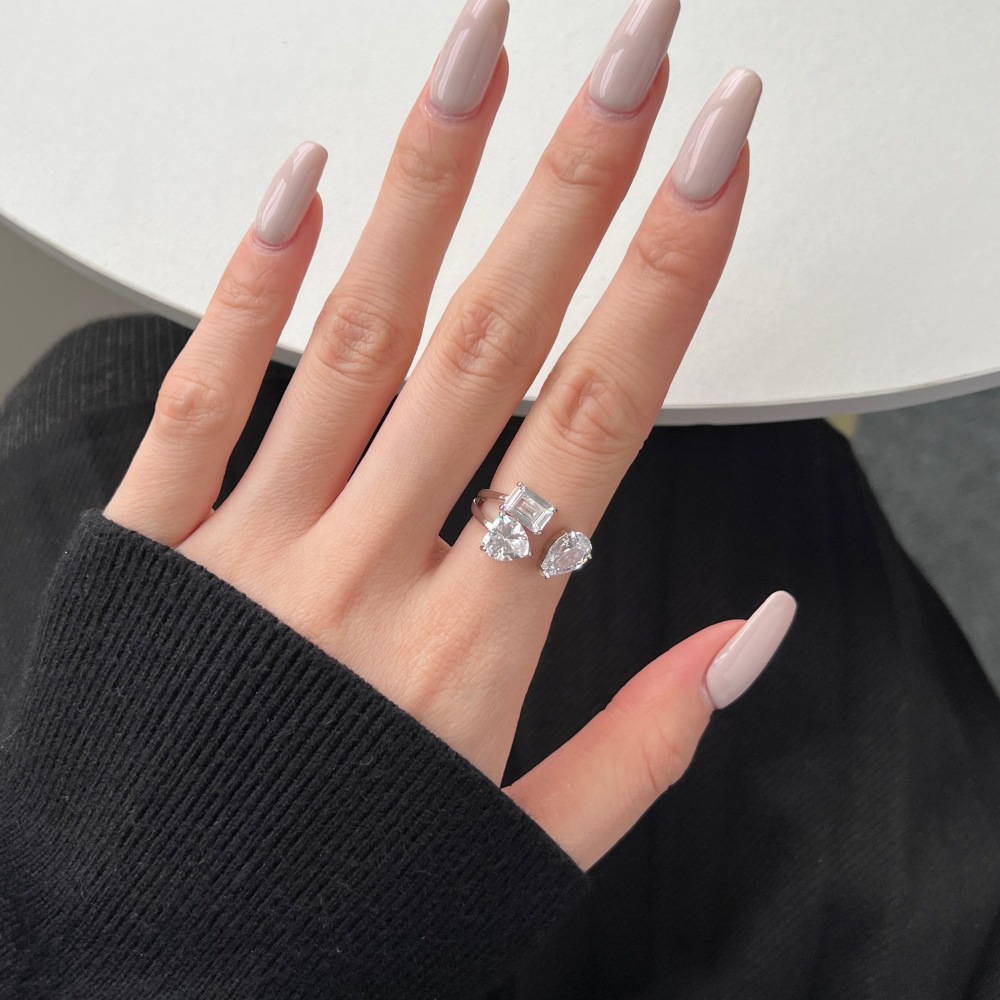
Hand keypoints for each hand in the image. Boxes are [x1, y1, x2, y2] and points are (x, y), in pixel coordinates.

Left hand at [104, 0, 793, 871]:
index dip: (668, 277)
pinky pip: (204, 397)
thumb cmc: (332, 910)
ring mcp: (250, 554)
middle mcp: (362, 578)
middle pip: (491, 342)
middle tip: (636, 56)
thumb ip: (646, 741)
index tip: (717, 160)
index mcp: (467, 652)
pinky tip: (298, 186)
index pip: (596, 422)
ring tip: (480, 53)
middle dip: (576, 183)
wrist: (146, 975)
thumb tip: (752, 633)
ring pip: (357, 338)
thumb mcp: (519, 853)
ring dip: (426, 184)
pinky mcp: (151, 555)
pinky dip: (250, 285)